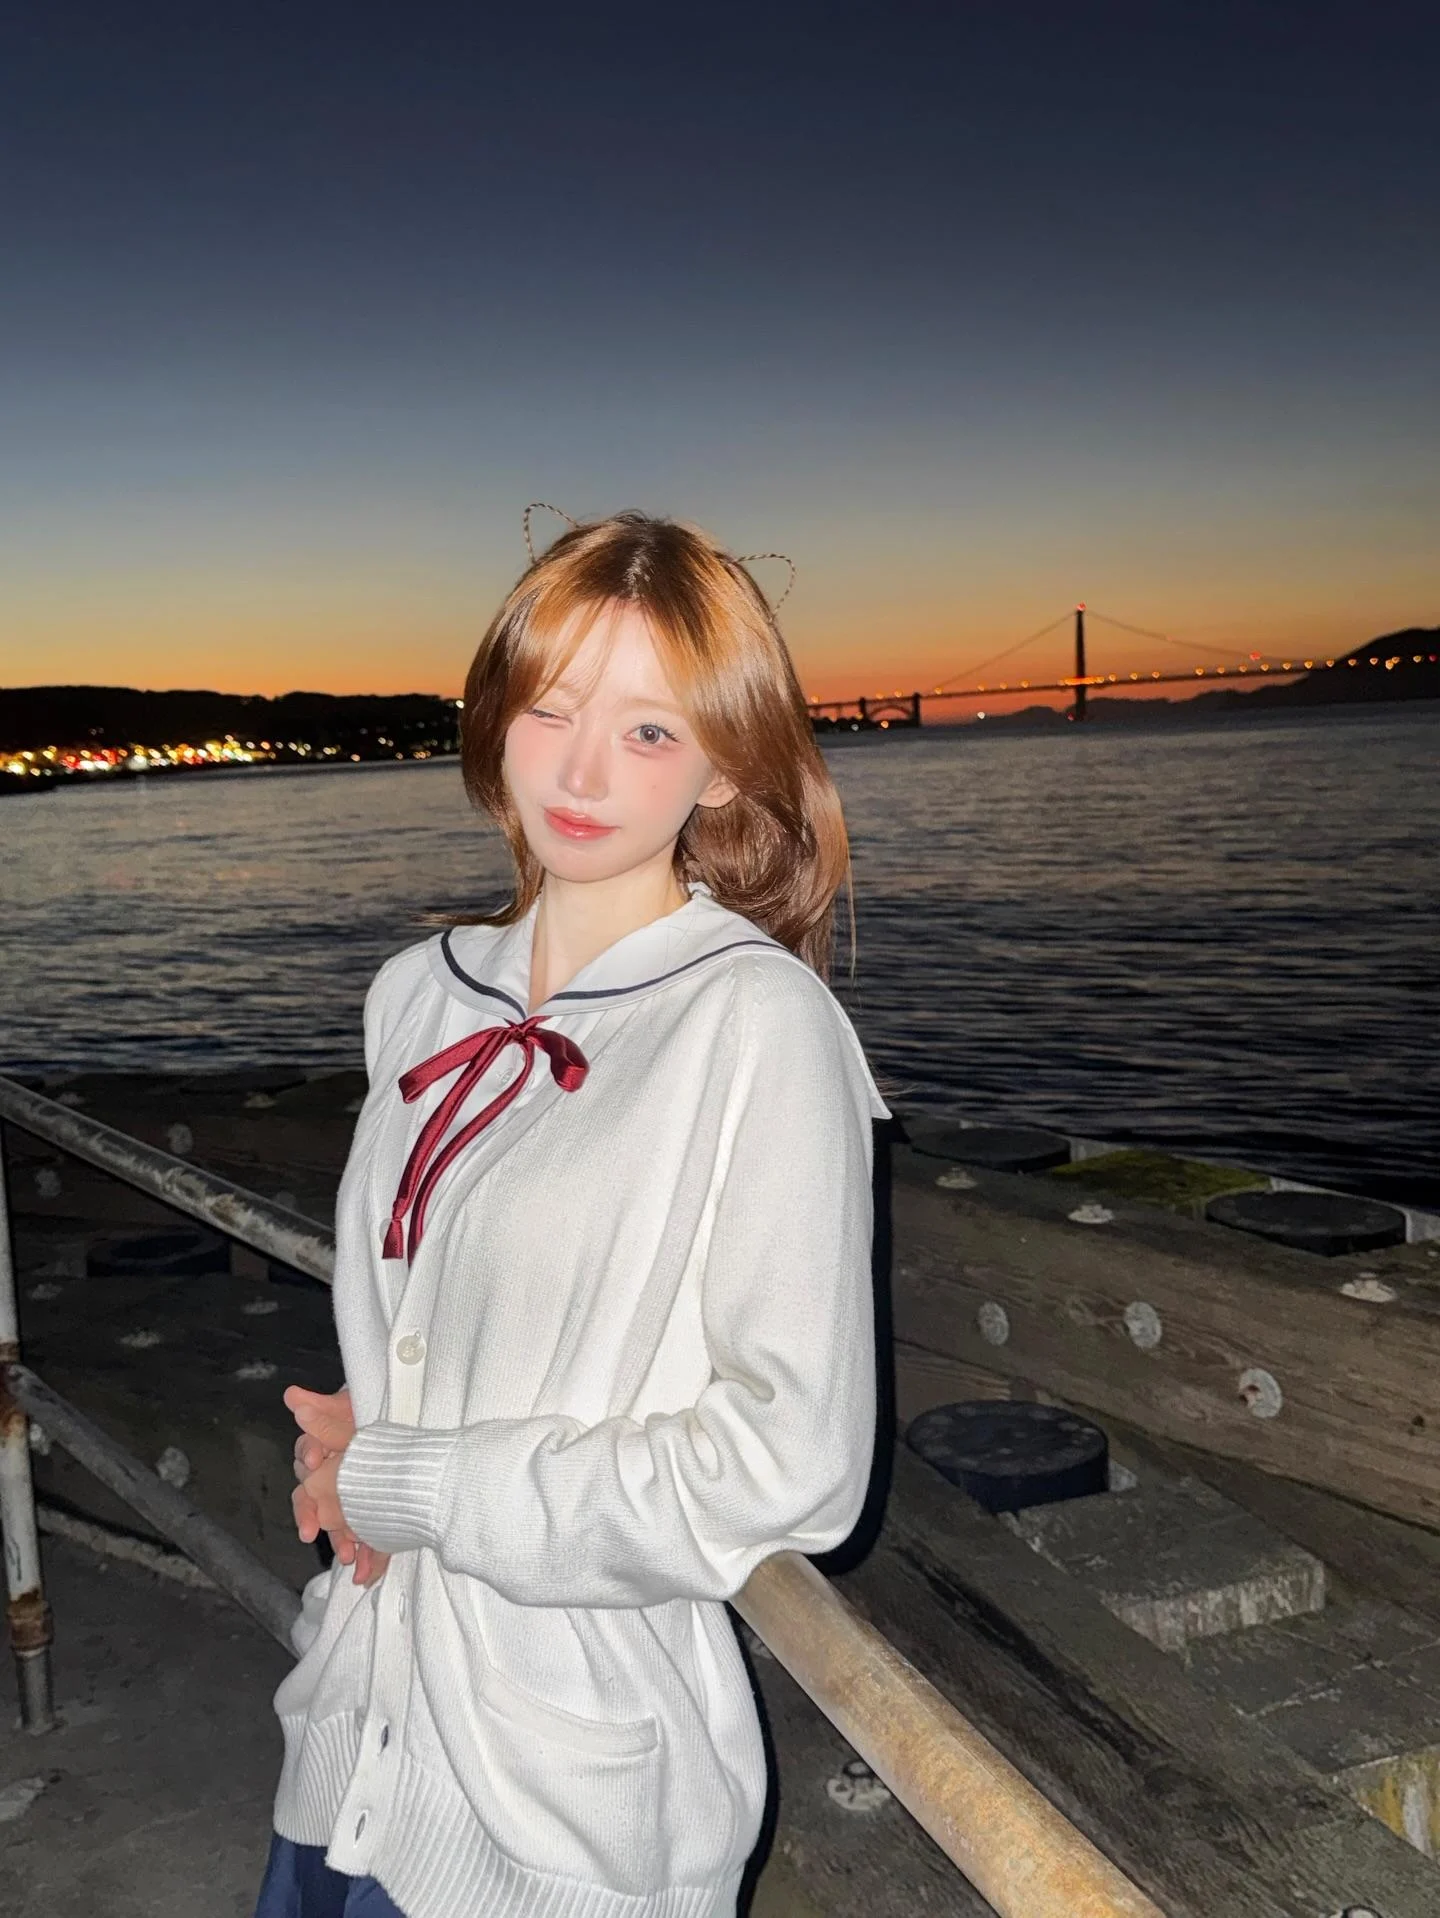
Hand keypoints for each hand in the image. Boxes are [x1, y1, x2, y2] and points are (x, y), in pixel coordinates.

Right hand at [284, 1384, 390, 1587]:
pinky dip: (369, 1558)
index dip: (309, 1459)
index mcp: (326, 1449)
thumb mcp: (355, 1406)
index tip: (315, 1461)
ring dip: (341, 1541)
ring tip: (348, 1556)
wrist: (416, 1425)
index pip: (307, 1457)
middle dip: (314, 1515)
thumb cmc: (376, 1416)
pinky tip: (367, 1575)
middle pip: (315, 1498)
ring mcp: (355, 1499)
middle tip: (311, 1529)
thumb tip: (292, 1395)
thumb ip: (325, 1406)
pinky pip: (369, 1539)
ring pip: (340, 1523)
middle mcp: (335, 1475)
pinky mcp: (378, 1518)